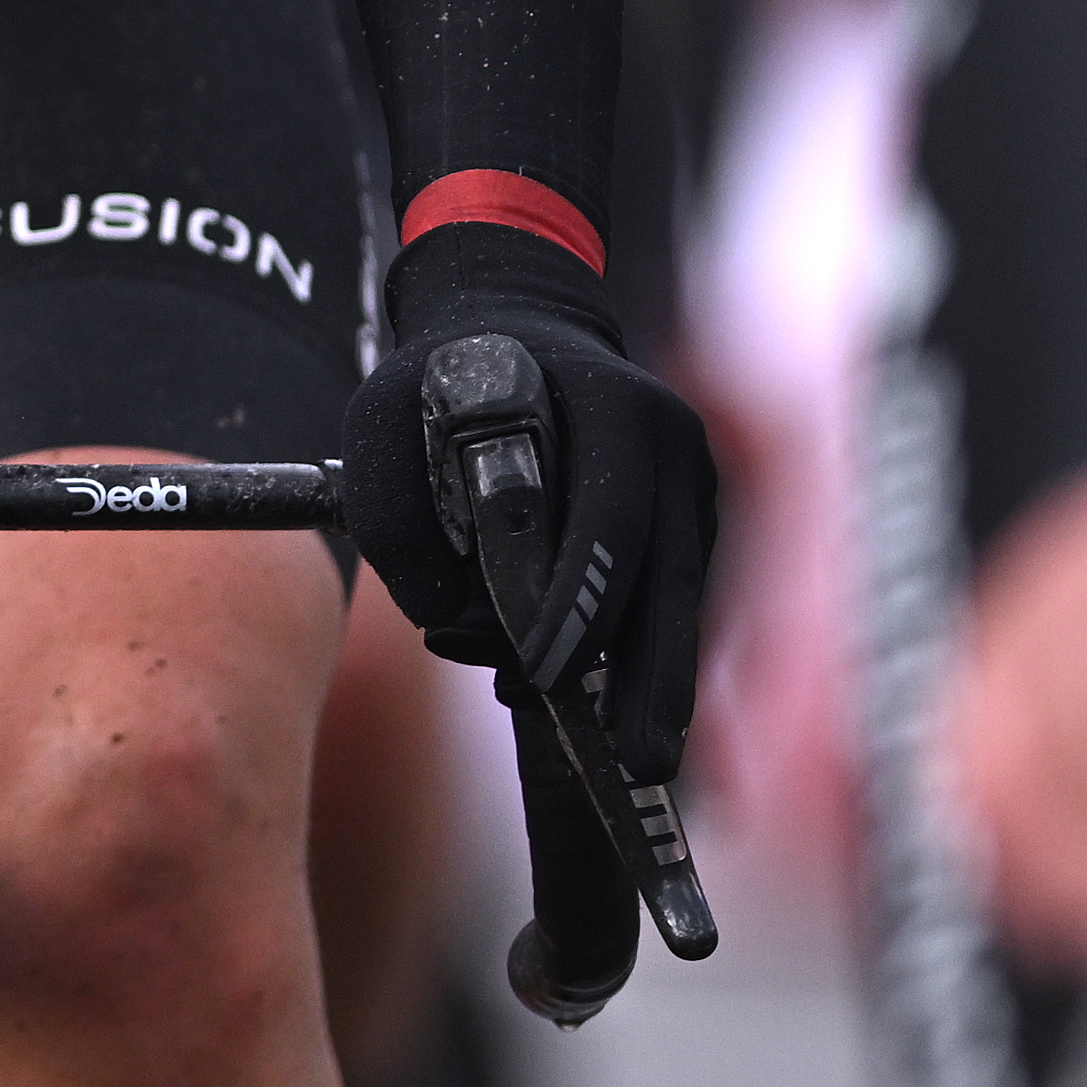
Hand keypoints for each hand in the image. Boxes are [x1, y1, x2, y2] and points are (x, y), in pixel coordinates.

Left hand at [338, 221, 719, 782]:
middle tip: (638, 762)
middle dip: (652, 677)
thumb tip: (449, 621)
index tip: (548, 670)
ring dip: (656, 680)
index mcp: (611, 406)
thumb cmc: (445, 384)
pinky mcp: (697, 517)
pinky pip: (681, 599)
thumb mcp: (388, 419)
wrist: (516, 324)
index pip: (607, 519)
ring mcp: (694, 482)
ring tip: (640, 756)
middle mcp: (671, 445)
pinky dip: (651, 653)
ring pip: (684, 600)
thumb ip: (402, 515)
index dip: (581, 603)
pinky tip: (622, 709)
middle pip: (671, 577)